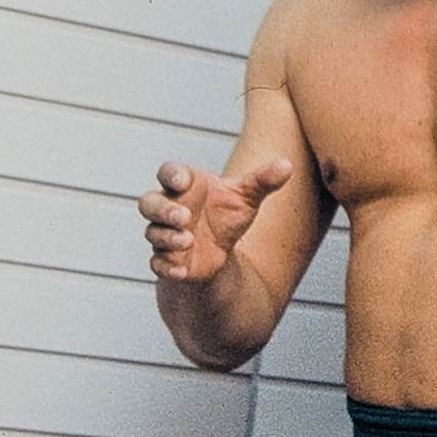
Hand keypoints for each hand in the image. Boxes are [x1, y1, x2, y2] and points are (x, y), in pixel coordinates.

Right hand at [139, 157, 292, 282]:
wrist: (221, 251)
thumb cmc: (227, 215)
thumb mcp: (246, 198)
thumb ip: (263, 181)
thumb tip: (287, 165)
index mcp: (184, 186)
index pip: (168, 173)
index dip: (172, 176)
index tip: (183, 181)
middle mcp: (169, 208)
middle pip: (150, 203)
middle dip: (164, 209)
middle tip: (184, 216)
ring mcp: (165, 235)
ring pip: (153, 233)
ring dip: (167, 237)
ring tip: (188, 241)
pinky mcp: (167, 260)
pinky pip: (157, 263)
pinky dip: (166, 267)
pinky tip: (181, 271)